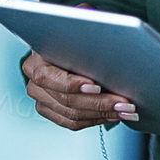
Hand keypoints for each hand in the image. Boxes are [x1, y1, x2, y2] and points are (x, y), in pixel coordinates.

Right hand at [21, 50, 137, 130]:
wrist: (66, 46)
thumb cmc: (75, 39)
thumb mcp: (78, 37)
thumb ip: (86, 46)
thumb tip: (113, 55)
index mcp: (36, 61)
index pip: (49, 78)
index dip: (73, 84)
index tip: (97, 87)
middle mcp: (34, 82)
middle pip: (66, 100)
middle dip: (100, 103)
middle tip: (124, 103)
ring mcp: (41, 99)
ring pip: (71, 115)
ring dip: (103, 114)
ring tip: (125, 111)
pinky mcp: (50, 111)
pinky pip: (72, 122)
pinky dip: (96, 119)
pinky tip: (113, 115)